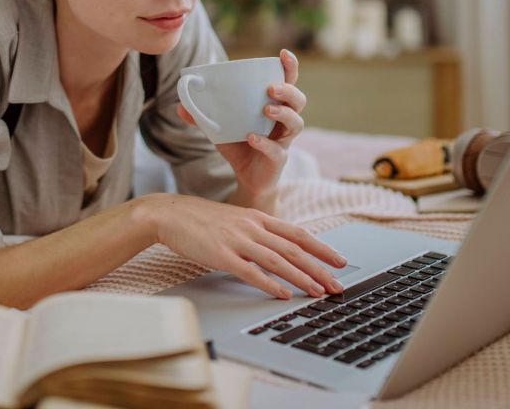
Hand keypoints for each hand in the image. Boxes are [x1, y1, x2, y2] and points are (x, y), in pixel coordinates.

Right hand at [142, 193, 345, 299]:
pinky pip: (250, 271)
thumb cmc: (199, 219)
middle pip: (293, 248)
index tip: (339, 261)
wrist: (169, 214)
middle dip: (319, 268)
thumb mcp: (234, 219)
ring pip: (278, 260)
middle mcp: (251, 226)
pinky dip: (269, 284)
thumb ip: (256, 232)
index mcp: (256, 217)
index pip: (297, 233)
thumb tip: (277, 249)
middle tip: (338, 285)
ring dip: (301, 278)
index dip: (321, 248)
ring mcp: (237, 239)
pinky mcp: (221, 254)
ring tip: (318, 292)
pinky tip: (282, 294)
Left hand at [177, 49, 306, 197]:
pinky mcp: (278, 160)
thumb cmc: (238, 145)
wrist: (246, 178)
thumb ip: (202, 117)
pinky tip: (251, 137)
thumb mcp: (219, 128)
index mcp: (274, 106)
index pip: (288, 83)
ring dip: (283, 113)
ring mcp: (284, 141)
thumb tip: (179, 105)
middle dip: (289, 90)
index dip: (289, 68)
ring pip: (296, 123)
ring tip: (266, 108)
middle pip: (299, 101)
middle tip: (271, 88)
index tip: (283, 54)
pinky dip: (265, 143)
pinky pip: (277, 150)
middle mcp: (284, 121)